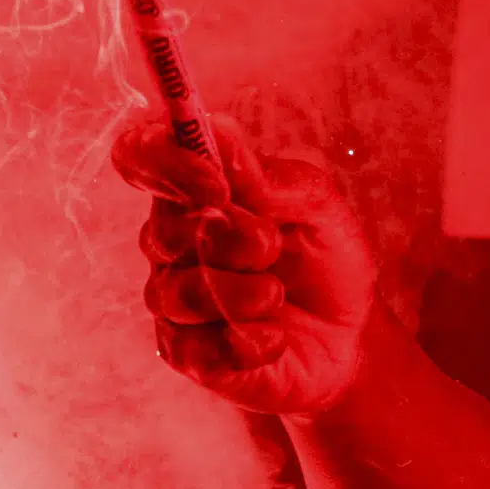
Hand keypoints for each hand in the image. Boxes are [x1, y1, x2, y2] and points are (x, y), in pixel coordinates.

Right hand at [113, 113, 376, 416]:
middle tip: (272, 247)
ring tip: (277, 295)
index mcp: (195, 191)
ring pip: (179, 295)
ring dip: (244, 295)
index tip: (216, 184)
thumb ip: (269, 175)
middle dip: (232, 240)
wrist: (350, 336)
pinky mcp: (186, 355)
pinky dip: (249, 342)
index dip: (163, 162)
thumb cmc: (325, 260)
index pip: (139, 158)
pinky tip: (275, 337)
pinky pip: (196, 349)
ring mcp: (173, 300)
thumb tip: (218, 133)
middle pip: (164, 233)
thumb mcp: (318, 207)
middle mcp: (172, 243)